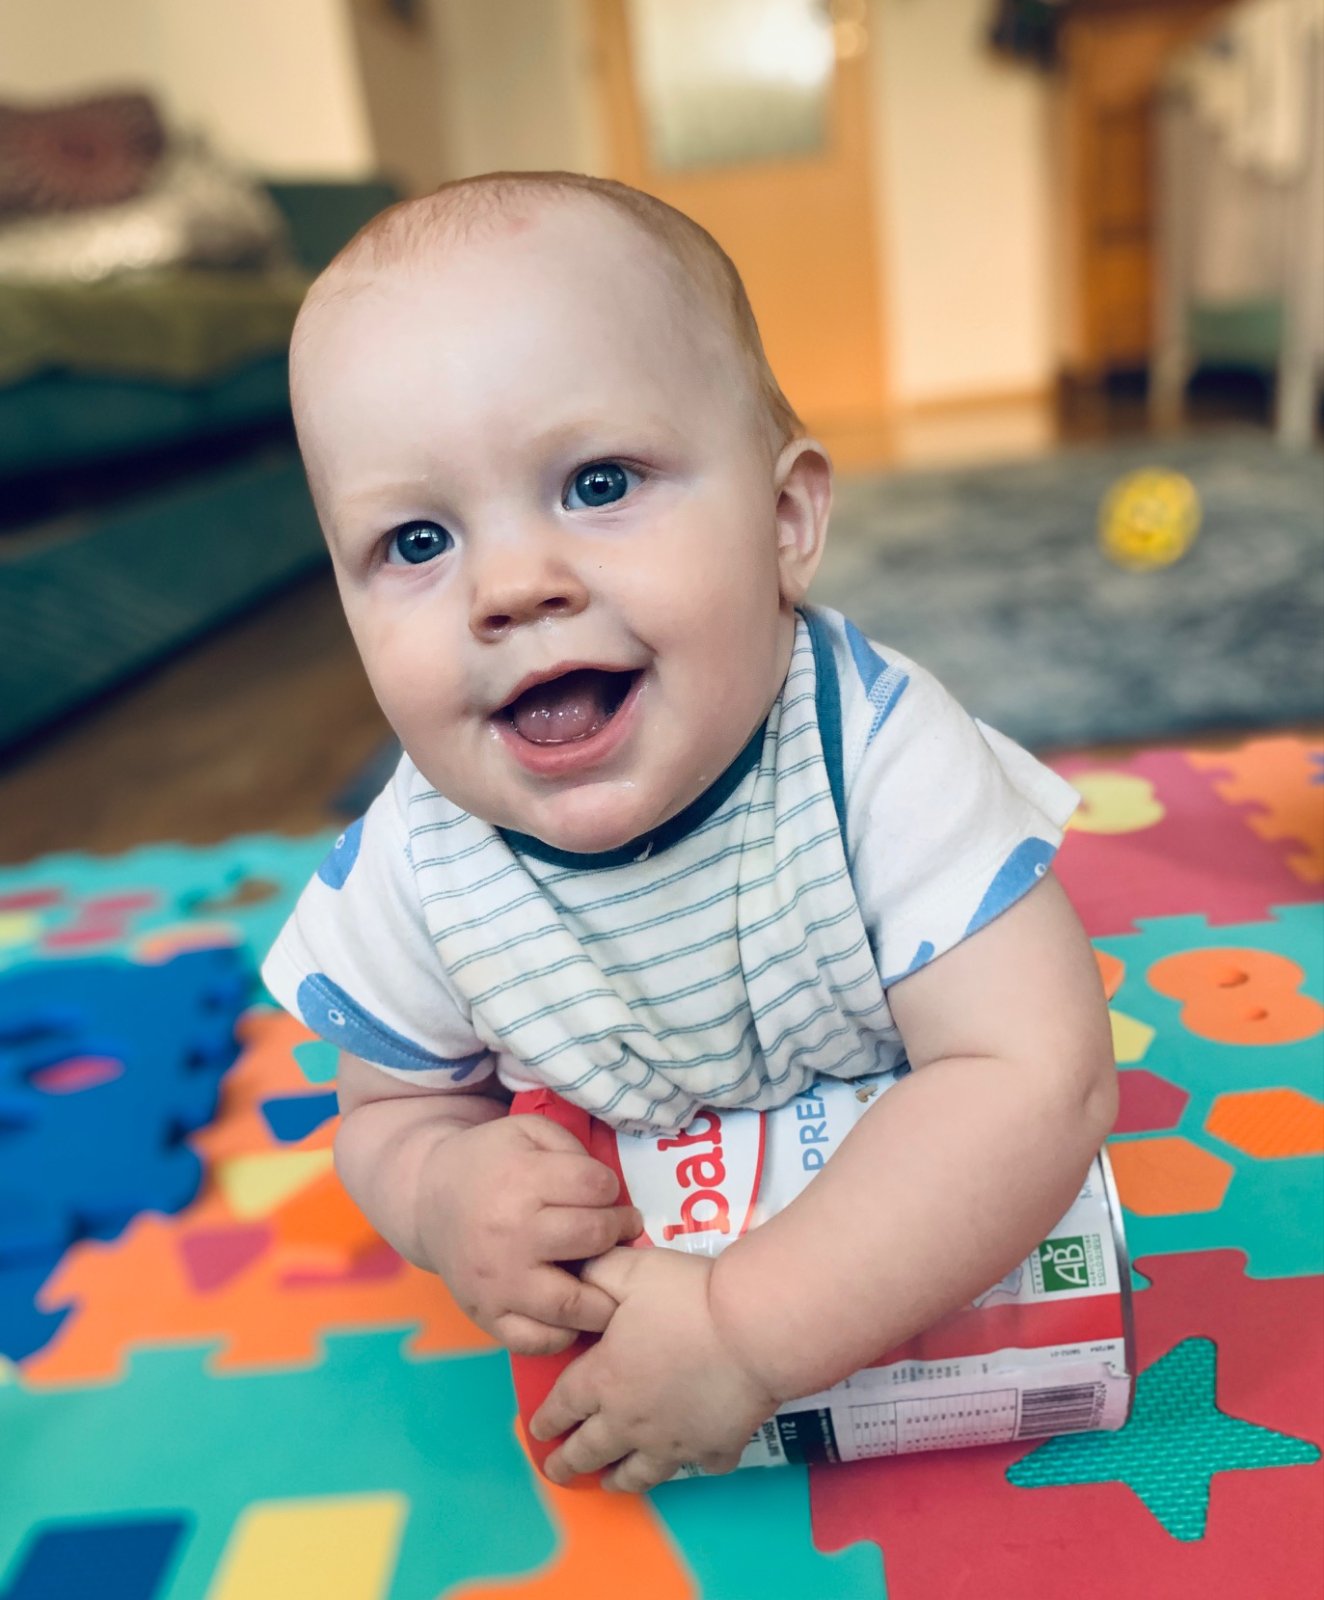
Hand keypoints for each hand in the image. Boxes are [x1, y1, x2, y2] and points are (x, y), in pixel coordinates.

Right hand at [419, 1113, 641, 1354]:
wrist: (428, 1199)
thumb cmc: (490, 1163)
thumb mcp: (529, 1131)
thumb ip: (573, 1149)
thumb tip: (610, 1192)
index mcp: (522, 1180)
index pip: (595, 1187)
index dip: (610, 1189)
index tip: (607, 1194)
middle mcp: (510, 1235)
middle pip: (592, 1238)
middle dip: (619, 1232)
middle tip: (621, 1231)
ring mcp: (498, 1282)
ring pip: (571, 1303)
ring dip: (604, 1295)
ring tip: (608, 1281)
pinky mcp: (486, 1315)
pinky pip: (535, 1341)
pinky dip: (563, 1334)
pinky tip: (570, 1313)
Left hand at [528, 1247, 778, 1492]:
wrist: (752, 1329)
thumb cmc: (686, 1296)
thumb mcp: (628, 1270)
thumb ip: (595, 1273)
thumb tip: (573, 1275)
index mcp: (604, 1380)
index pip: (562, 1407)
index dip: (545, 1420)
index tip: (537, 1431)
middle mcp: (630, 1421)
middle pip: (590, 1451)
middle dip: (568, 1463)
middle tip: (557, 1470)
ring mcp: (674, 1441)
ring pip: (637, 1473)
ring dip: (618, 1478)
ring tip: (610, 1481)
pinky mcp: (715, 1448)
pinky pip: (697, 1465)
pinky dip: (691, 1464)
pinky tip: (689, 1457)